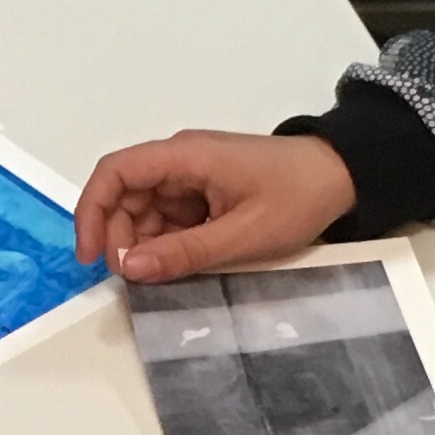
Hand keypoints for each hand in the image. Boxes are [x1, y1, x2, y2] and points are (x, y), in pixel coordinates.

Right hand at [74, 130, 356, 281]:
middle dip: (120, 237)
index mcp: (185, 156)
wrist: (343, 177)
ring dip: (144, 243)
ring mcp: (191, 177)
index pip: (116, 172)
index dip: (93, 212)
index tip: (92, 255)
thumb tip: (131, 268)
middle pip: (125, 195)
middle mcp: (180, 161)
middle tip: (136, 277)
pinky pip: (169, 217)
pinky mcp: (203, 192)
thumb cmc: (298, 196)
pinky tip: (180, 264)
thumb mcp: (242, 235)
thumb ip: (185, 253)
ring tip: (163, 273)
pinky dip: (166, 242)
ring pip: (144, 210)